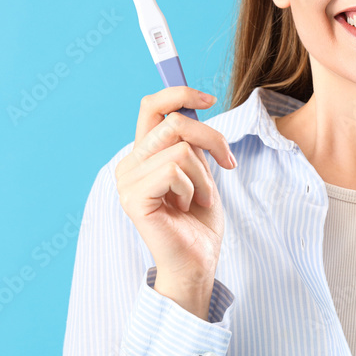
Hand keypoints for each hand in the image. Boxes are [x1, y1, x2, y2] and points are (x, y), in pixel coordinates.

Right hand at [115, 86, 236, 291]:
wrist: (198, 262)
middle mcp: (129, 164)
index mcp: (143, 154)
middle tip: (228, 163)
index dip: (178, 93)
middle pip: (174, 122)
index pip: (151, 106)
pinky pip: (173, 171)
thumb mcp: (201, 169)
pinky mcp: (133, 198)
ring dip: (204, 175)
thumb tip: (196, 104)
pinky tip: (187, 207)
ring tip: (199, 198)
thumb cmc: (199, 221)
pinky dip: (193, 188)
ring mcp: (127, 181)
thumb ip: (192, 140)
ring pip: (180, 148)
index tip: (210, 98)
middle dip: (211, 139)